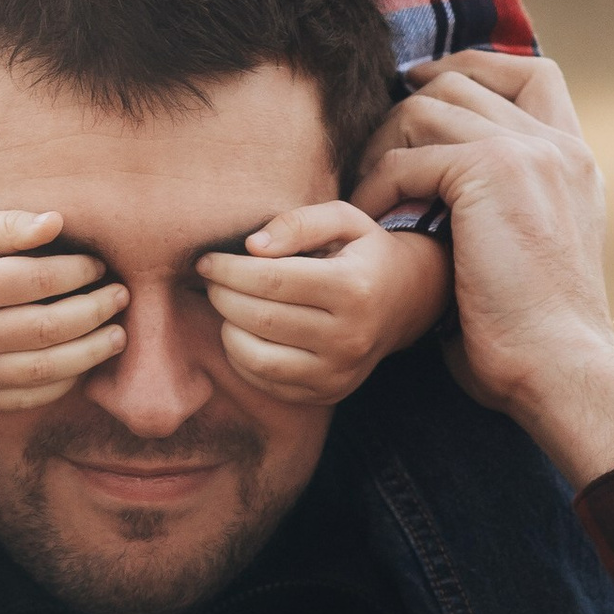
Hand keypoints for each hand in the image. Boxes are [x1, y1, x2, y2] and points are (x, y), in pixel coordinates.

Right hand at [0, 212, 126, 407]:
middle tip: (122, 296)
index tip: (99, 265)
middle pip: (48, 328)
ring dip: (91, 352)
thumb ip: (8, 225)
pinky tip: (84, 361)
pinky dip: (64, 382)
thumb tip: (58, 222)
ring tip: (118, 334)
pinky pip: (28, 396)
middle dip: (95, 311)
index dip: (78, 272)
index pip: (37, 281)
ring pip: (45, 369)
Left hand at [198, 210, 449, 402]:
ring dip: (227, 328)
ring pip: (257, 357)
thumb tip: (252, 246)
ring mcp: (339, 371)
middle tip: (212, 281)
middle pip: (260, 318)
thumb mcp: (343, 219)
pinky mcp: (328, 393)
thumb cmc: (363, 253)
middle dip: (222, 296)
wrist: (406, 302)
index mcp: (353, 288)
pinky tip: (242, 331)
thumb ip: (298, 223)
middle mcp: (350, 336)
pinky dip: (241, 356)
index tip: (207, 261)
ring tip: (227, 305)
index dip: (229, 270)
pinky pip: (266, 381)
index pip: (272, 280)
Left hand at [349, 54, 613, 485]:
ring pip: (425, 109)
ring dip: (382, 150)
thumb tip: (446, 184)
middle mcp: (557, 143)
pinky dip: (377, 189)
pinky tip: (370, 225)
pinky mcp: (492, 171)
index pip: (532, 72)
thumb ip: (508, 205)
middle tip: (372, 165)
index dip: (472, 68)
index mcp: (574, 159)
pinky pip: (408, 159)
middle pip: (460, 83)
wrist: (560, 366)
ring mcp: (528, 151)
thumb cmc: (532, 332)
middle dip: (403, 115)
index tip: (421, 90)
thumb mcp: (532, 251)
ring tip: (366, 197)